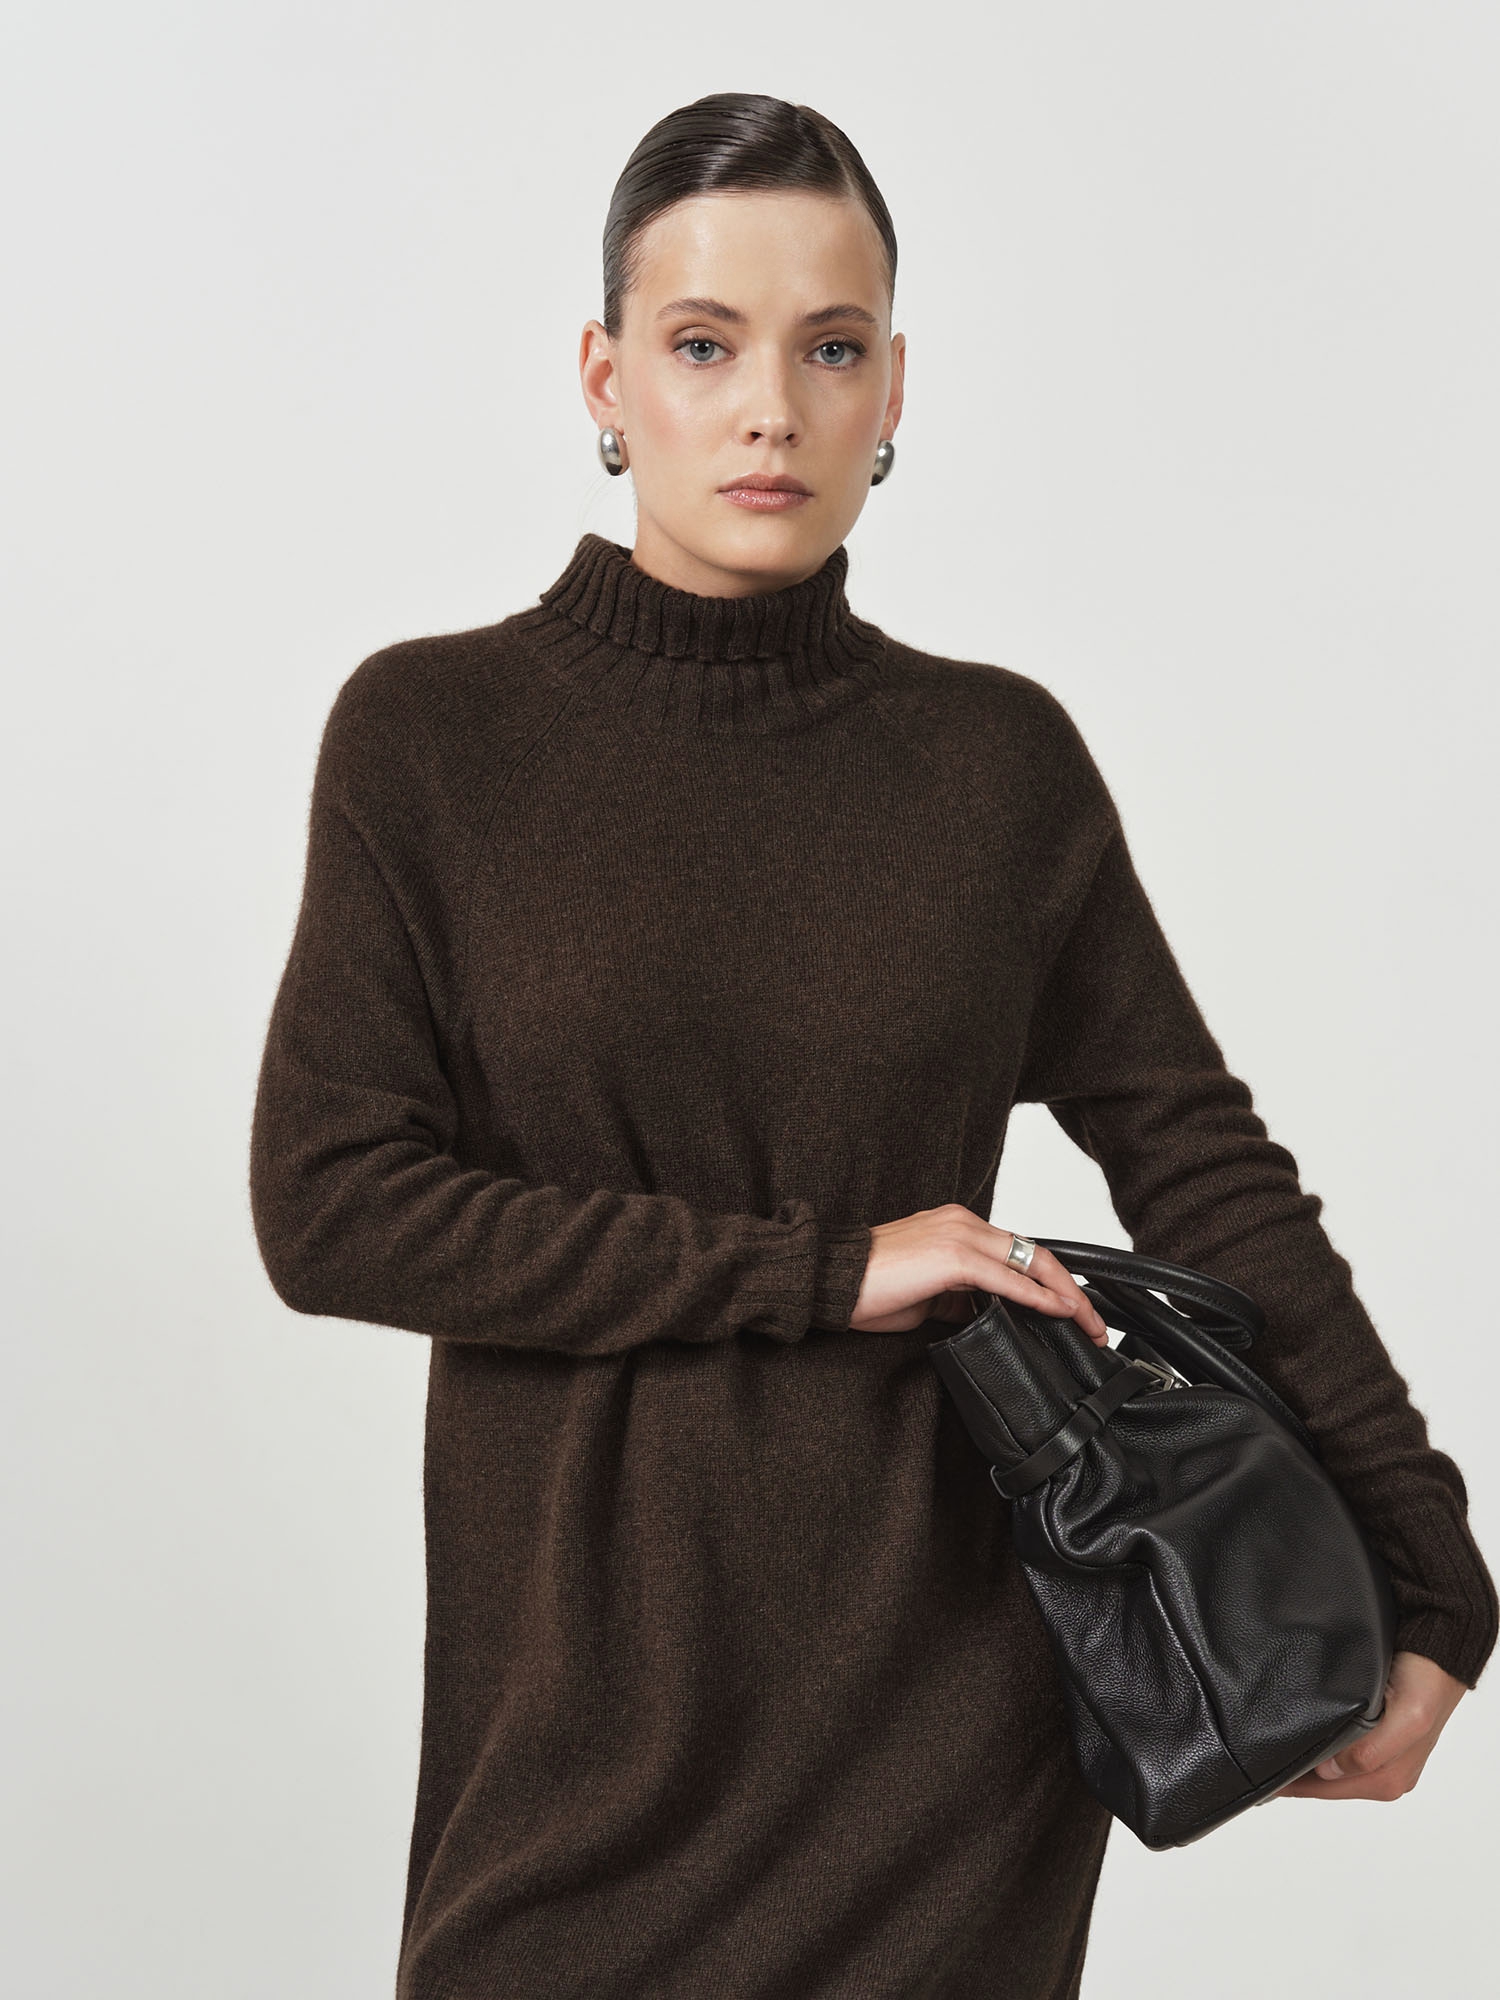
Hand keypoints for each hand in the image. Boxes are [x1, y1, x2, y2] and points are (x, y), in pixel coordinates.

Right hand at [847, 1204, 1109, 1344]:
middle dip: (1072, 1290)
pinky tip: (1060, 1311)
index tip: (1076, 1311)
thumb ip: (961, 1296)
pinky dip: (1038, 1296)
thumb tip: (990, 1315)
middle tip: (1096, 1323)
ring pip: (1030, 1261)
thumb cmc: (867, 1287)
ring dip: (1065, 1295)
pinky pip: (1007, 1279)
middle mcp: (961, 1222)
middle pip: (1035, 1252)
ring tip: (1088, 1323)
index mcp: (956, 1225)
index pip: (1019, 1251)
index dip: (1054, 1280)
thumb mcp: (926, 1293)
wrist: (827, 1280)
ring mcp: (958, 1235)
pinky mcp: (952, 1257)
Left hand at [1277, 1650, 1466, 1802]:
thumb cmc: (1428, 1685)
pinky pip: (1336, 1749)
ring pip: (1328, 1768)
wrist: (1439, 1654)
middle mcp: (1383, 1775)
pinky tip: (1300, 1729)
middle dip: (1294, 1772)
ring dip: (1304, 1758)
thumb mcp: (1409, 1718)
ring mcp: (1378, 1759)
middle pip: (1324, 1783)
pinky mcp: (1374, 1739)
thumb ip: (1373, 1751)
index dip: (1292, 1783)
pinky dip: (1317, 1743)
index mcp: (1389, 1779)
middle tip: (1256, 1754)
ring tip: (1270, 1743)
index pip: (1325, 1790)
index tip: (1259, 1769)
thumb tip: (1331, 1771)